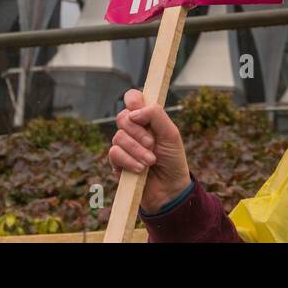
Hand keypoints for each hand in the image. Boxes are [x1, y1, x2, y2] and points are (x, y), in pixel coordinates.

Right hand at [109, 88, 191, 211]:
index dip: (133, 101)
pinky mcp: (117, 162)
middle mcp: (133, 129)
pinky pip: (114, 153)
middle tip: (152, 144)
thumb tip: (134, 112)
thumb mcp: (171, 134)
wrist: (170, 189)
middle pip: (122, 117)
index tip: (140, 112)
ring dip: (136, 150)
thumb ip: (156, 115)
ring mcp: (124, 145)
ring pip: (118, 137)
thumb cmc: (173, 160)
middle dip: (138, 132)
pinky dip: (129, 161)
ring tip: (151, 161)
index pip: (132, 98)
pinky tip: (141, 169)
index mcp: (147, 118)